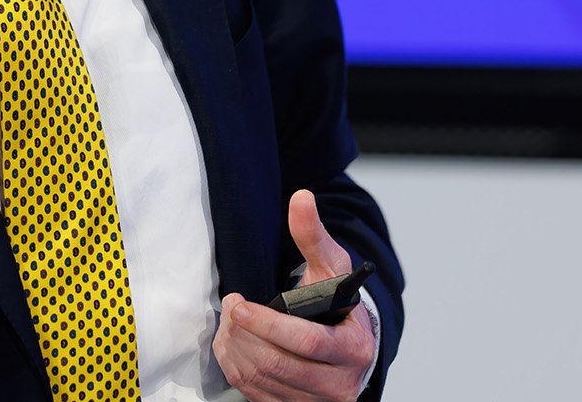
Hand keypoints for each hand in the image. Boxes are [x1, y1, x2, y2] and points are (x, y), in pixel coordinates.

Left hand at [214, 190, 377, 400]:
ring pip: (261, 380)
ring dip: (234, 348)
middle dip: (243, 333)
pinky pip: (254, 393)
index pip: (306, 342)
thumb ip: (314, 236)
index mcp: (352, 348)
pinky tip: (232, 343)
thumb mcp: (333, 269)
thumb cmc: (339, 306)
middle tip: (231, 307)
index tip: (239, 304)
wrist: (352, 349)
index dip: (267, 324)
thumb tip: (301, 199)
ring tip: (229, 321)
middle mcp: (337, 383)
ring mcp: (316, 401)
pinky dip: (235, 367)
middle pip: (277, 363)